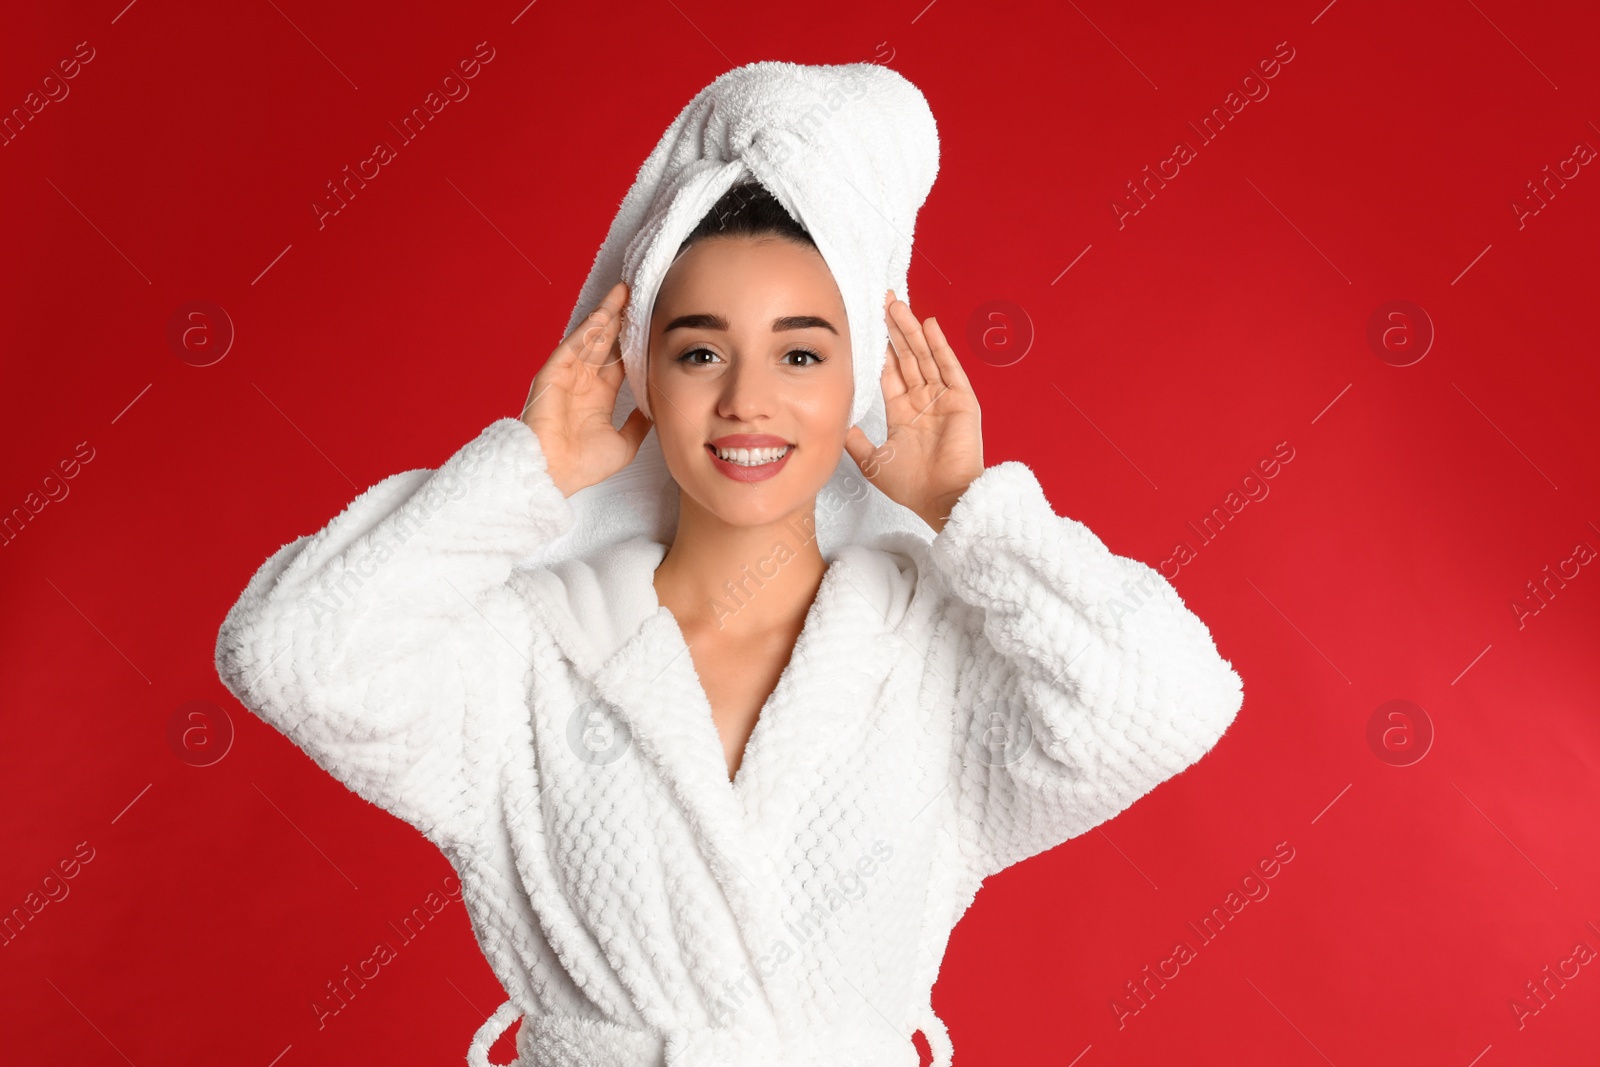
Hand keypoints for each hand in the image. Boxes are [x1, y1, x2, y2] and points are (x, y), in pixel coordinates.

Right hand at [521, 280, 652, 496]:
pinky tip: (604, 313)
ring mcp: (567, 376)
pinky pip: (572, 345)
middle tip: (637, 294)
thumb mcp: (624, 444)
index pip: (619, 361)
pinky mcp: (553, 373)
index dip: (633, 341)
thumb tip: (654, 409)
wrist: (553, 474)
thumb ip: (638, 424)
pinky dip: (588, 329)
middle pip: (605, 342)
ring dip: (606, 315)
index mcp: (598, 397)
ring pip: (590, 338)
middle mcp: (583, 382)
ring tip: (623, 292)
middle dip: (620, 318)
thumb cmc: (582, 466)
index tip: (650, 322)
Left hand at [843, 291, 983, 533]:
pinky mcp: (962, 401)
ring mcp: (944, 399)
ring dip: (911, 330)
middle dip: (894, 330)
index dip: (880, 350)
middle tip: (882, 301)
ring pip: (925, 356)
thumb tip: (839, 426)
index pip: (891, 373)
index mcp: (904, 414)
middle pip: (907, 358)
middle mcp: (924, 403)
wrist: (941, 499)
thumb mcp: (873, 461)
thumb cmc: (913, 487)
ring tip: (897, 304)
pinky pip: (949, 367)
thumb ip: (856, 441)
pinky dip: (939, 345)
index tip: (869, 326)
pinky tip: (928, 324)